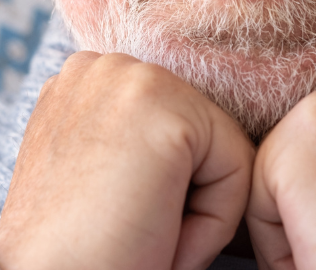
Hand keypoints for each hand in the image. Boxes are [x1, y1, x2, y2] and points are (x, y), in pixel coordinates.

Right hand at [0, 51, 254, 269]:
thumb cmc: (77, 254)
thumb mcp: (98, 176)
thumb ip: (131, 139)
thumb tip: (183, 145)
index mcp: (83, 80)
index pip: (176, 124)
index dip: (164, 188)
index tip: (119, 221)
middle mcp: (102, 65)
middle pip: (202, 131)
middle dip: (183, 194)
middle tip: (134, 234)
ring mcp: (131, 79)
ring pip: (223, 148)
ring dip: (196, 209)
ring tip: (142, 235)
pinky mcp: (164, 111)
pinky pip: (237, 167)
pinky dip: (213, 223)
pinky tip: (159, 237)